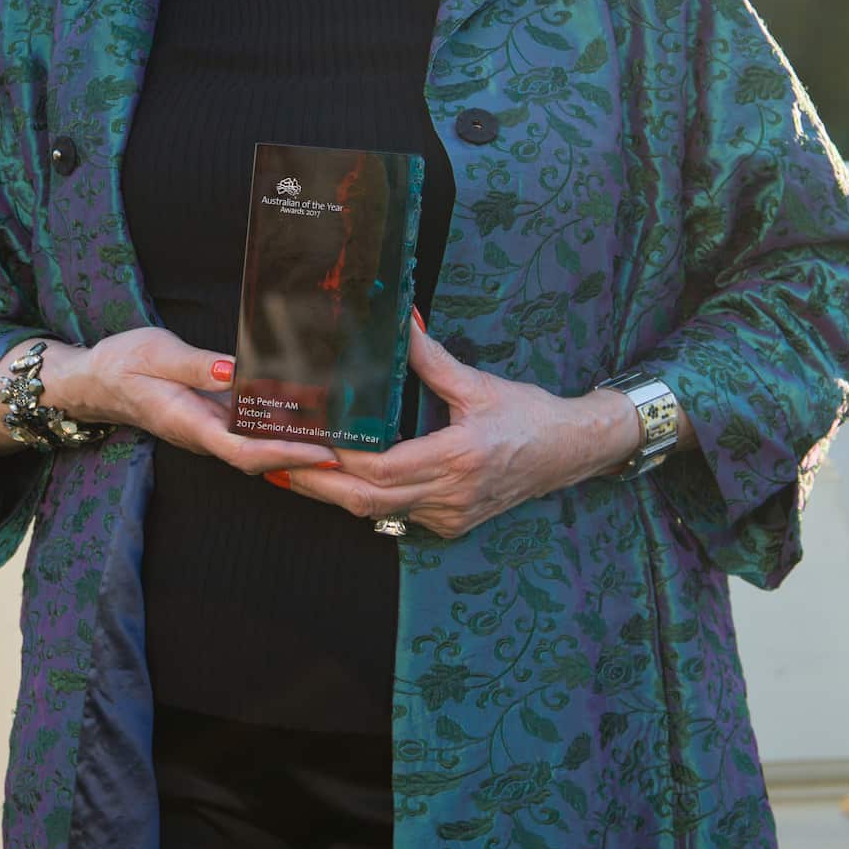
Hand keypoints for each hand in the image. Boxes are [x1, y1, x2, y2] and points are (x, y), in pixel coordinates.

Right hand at [0, 328, 336, 475]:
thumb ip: (194, 366)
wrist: (94, 380)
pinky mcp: (211, 422)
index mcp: (188, 422)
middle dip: (303, 459)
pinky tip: (310, 420)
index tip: (320, 452)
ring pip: (257, 449)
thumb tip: (232, 372)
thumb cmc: (122, 363)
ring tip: (342, 438)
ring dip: (296, 448)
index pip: (243, 449)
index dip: (284, 454)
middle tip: (350, 450)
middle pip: (259, 458)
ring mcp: (207, 431)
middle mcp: (202, 435)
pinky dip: (280, 432)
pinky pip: (250, 434)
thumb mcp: (154, 353)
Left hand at [262, 321, 642, 539]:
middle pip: (369, 500)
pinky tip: (342, 479)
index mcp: (458, 457)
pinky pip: (399, 515)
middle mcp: (452, 494)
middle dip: (320, 485)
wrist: (570, 452)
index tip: (305, 441)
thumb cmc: (528, 415)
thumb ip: (431, 359)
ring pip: (380, 513)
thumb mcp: (479, 383)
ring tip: (296, 472)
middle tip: (278, 465)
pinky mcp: (453, 522)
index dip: (339, 459)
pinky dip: (368, 499)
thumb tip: (398, 325)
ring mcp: (452, 514)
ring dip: (338, 494)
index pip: (382, 468)